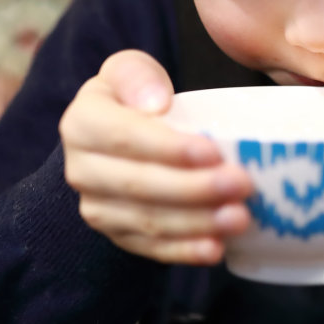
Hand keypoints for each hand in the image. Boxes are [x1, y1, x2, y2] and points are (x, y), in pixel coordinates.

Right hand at [59, 50, 252, 263]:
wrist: (119, 140)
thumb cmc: (134, 97)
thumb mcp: (130, 71)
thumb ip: (137, 76)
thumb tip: (155, 102)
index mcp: (82, 123)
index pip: (125, 137)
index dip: (169, 148)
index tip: (213, 151)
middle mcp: (81, 170)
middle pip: (139, 185)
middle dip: (194, 189)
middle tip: (241, 185)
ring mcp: (97, 207)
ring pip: (148, 221)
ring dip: (196, 223)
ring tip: (239, 217)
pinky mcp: (118, 235)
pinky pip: (151, 249)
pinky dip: (184, 251)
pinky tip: (215, 249)